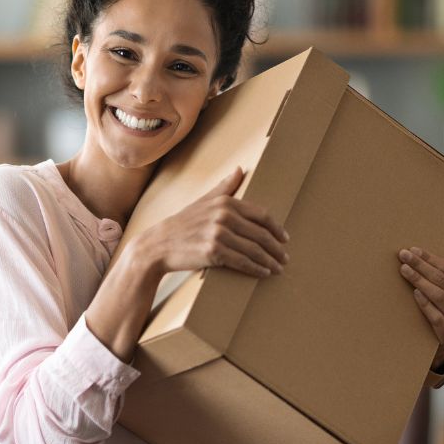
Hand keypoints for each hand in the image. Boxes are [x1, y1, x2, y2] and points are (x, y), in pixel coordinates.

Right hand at [134, 167, 288, 279]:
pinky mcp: (213, 252)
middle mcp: (223, 216)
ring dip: (269, 261)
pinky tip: (263, 273)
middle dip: (276, 248)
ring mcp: (218, 234)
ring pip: (254, 250)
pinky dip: (255, 269)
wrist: (158, 245)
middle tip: (284, 257)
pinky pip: (242, 262)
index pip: (261, 215)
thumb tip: (239, 169)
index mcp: (225, 202)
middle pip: (261, 234)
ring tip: (277, 268)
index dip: (276, 228)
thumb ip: (224, 187)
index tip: (284, 238)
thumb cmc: (182, 224)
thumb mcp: (203, 202)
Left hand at [398, 246, 443, 370]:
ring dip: (420, 281)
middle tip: (403, 256)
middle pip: (443, 281)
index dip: (432, 258)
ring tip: (404, 270)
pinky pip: (437, 318)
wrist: (443, 346)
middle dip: (421, 266)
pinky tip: (415, 293)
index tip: (413, 250)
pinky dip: (425, 304)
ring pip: (440, 297)